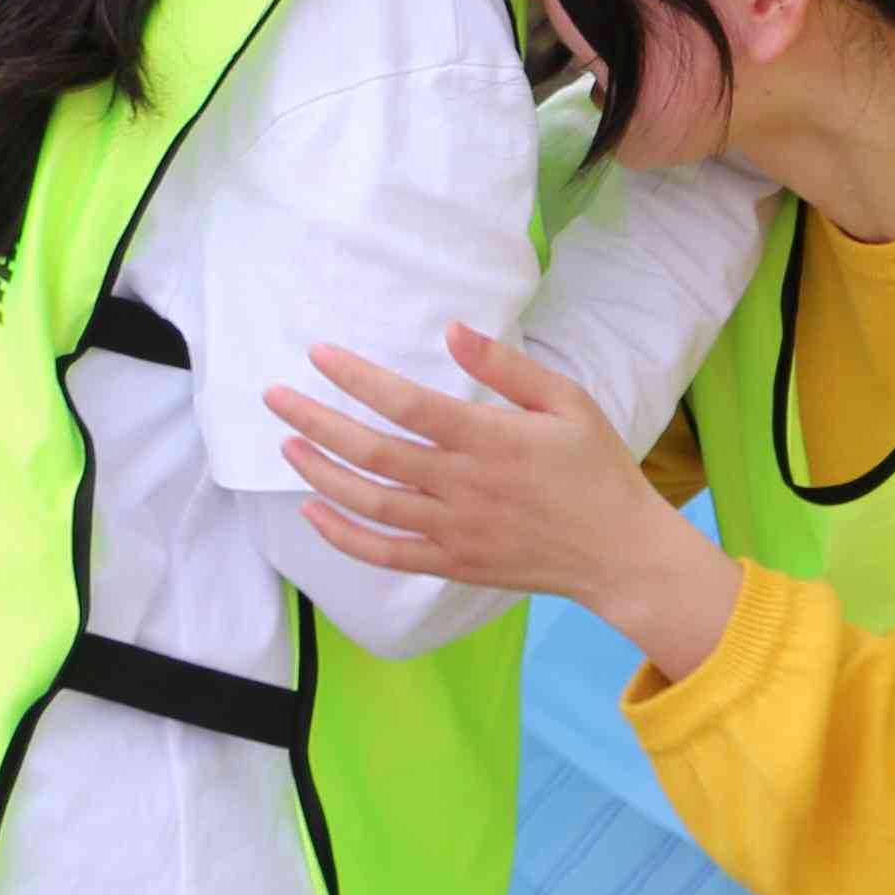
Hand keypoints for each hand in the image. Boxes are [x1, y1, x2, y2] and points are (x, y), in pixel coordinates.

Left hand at [266, 324, 731, 660]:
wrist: (618, 552)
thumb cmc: (596, 468)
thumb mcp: (567, 401)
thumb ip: (506, 367)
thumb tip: (451, 330)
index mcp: (488, 439)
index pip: (405, 403)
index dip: (355, 377)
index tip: (318, 354)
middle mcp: (461, 485)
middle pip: (370, 451)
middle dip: (315, 421)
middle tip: (276, 398)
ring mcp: (451, 530)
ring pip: (367, 502)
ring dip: (320, 472)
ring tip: (288, 446)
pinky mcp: (450, 564)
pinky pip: (383, 553)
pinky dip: (342, 536)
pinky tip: (313, 512)